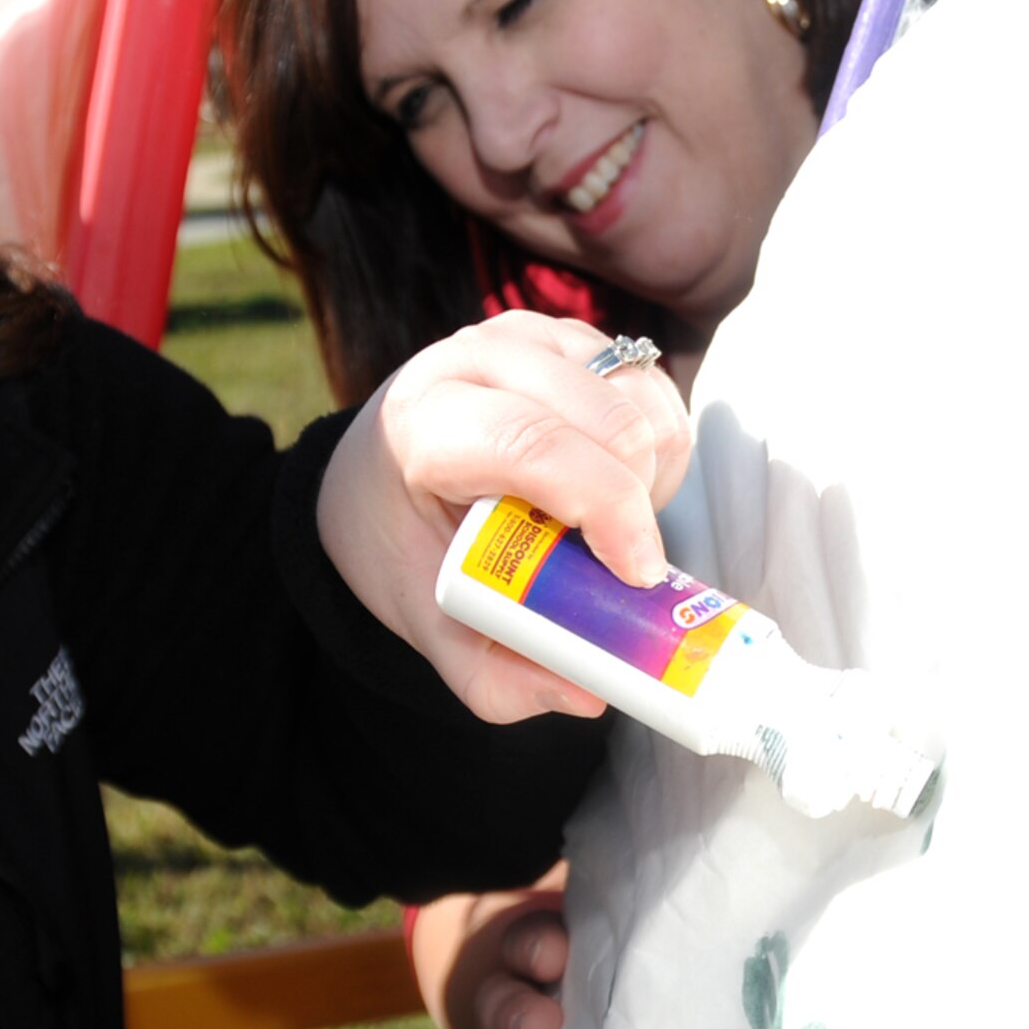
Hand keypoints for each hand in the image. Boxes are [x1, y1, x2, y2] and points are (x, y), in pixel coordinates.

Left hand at [316, 312, 689, 721]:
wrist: (372, 479)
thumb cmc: (401, 549)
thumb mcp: (432, 625)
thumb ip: (496, 676)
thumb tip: (590, 693)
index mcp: (421, 425)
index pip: (529, 444)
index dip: (603, 506)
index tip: (636, 576)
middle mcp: (472, 360)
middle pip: (604, 418)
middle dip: (635, 502)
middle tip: (613, 565)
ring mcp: (525, 337)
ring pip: (640, 398)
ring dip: (650, 475)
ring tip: (598, 523)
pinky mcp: (567, 335)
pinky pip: (652, 388)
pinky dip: (657, 446)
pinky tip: (609, 484)